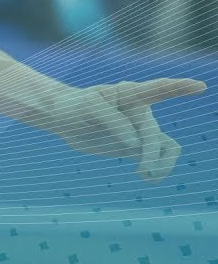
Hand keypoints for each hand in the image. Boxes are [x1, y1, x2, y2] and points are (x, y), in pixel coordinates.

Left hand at [49, 78, 205, 181]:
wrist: (63, 118)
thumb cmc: (75, 105)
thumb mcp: (88, 106)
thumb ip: (112, 120)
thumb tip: (135, 144)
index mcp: (129, 94)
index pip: (157, 89)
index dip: (179, 88)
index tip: (199, 86)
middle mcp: (141, 111)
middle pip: (154, 133)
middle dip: (150, 152)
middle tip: (142, 168)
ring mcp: (140, 129)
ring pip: (166, 148)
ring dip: (161, 163)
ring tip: (146, 175)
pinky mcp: (136, 147)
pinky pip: (158, 159)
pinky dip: (158, 170)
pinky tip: (148, 178)